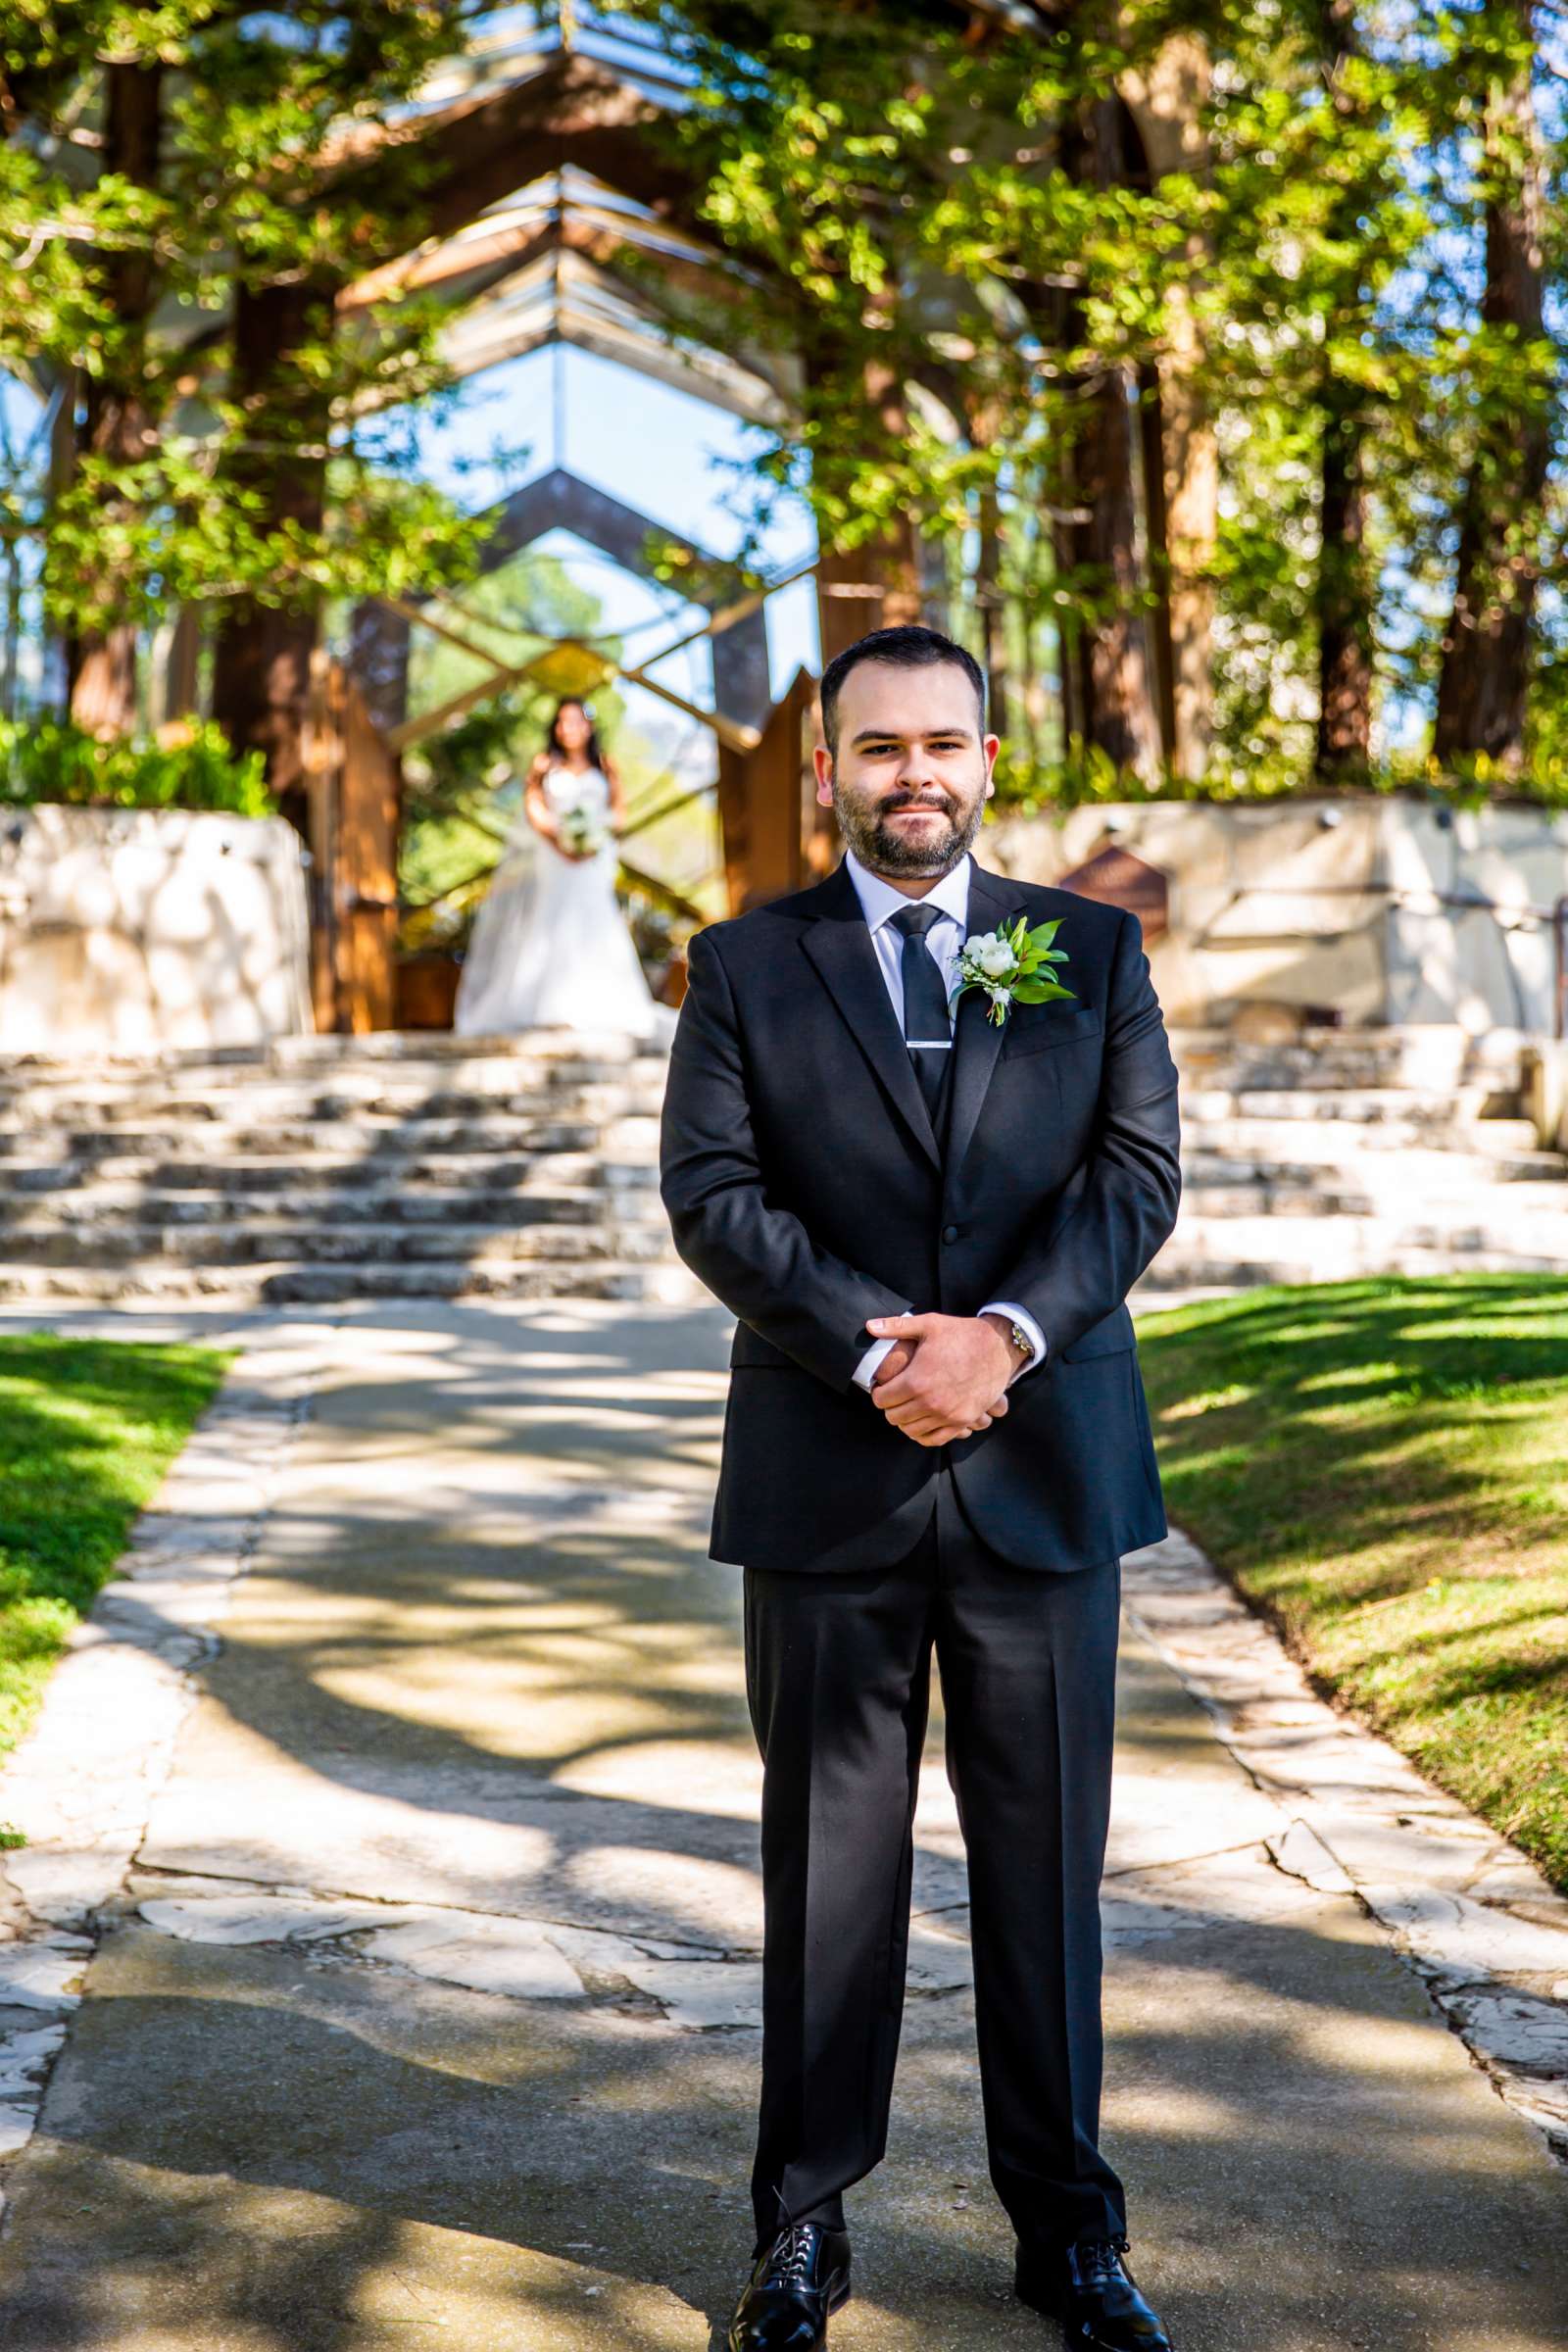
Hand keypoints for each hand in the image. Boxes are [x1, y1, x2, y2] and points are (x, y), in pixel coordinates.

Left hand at [866, 1312, 1018, 1446]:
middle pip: (894, 1417)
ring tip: (907, 1408)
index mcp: (917, 1380)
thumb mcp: (929, 1324)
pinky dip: (923, 1434)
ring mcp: (947, 1415)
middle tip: (893, 1397)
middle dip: (890, 1407)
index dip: (878, 1393)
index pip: (883, 1400)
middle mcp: (930, 1402)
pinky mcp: (962, 1421)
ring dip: (905, 1420)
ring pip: (911, 1430)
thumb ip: (897, 1327)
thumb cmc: (961, 1334)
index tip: (882, 1388)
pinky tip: (921, 1422)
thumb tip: (869, 1326)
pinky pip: (934, 1439)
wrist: (998, 1347)